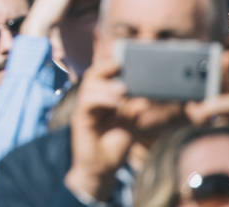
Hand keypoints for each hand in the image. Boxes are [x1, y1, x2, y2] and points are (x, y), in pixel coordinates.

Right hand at [64, 60, 137, 200]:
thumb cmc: (113, 146)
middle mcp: (90, 100)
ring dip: (107, 86)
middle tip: (121, 66)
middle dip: (106, 68)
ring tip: (123, 90)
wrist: (100, 170)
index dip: (109, 64)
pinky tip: (115, 104)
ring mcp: (84, 109)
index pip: (101, 74)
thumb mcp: (129, 124)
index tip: (124, 58)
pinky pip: (87, 103)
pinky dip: (101, 100)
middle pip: (92, 75)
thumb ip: (134, 108)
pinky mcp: (80, 120)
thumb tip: (148, 93)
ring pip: (89, 86)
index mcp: (101, 99)